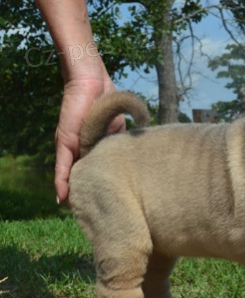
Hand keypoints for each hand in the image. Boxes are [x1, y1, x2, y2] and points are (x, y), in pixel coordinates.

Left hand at [55, 63, 125, 203]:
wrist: (93, 82)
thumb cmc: (108, 103)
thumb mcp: (117, 132)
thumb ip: (117, 147)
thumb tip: (130, 161)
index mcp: (92, 148)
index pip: (94, 171)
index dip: (97, 186)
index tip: (104, 203)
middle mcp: (78, 150)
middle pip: (80, 177)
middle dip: (84, 194)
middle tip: (91, 214)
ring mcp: (70, 146)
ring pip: (69, 176)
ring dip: (72, 194)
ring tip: (76, 212)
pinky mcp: (65, 142)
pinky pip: (62, 167)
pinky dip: (62, 183)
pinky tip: (64, 199)